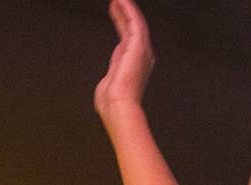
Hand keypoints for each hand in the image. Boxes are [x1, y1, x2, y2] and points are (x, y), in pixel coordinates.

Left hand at [94, 0, 153, 118]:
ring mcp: (141, 50)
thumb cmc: (112, 103)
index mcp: (134, 65)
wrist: (119, 108)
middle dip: (124, 14)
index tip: (115, 13)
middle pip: (132, 29)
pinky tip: (121, 0)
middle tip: (117, 1)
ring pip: (134, 22)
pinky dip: (128, 10)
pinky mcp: (139, 45)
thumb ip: (113, 70)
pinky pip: (134, 22)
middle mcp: (141, 56)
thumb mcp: (109, 84)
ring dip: (126, 8)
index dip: (121, 25)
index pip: (127, 39)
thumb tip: (114, 66)